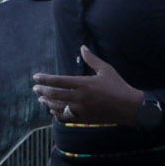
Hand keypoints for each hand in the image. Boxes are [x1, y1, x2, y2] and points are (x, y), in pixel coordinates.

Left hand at [33, 46, 147, 125]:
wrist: (129, 107)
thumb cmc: (118, 86)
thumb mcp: (106, 69)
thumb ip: (92, 59)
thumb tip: (82, 47)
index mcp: (83, 84)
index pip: (58, 81)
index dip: (45, 79)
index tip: (36, 77)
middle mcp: (80, 97)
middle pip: (54, 95)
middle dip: (42, 91)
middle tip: (35, 88)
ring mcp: (81, 110)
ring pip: (58, 108)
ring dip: (47, 103)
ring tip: (41, 99)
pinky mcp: (84, 119)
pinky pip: (66, 117)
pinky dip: (57, 114)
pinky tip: (53, 111)